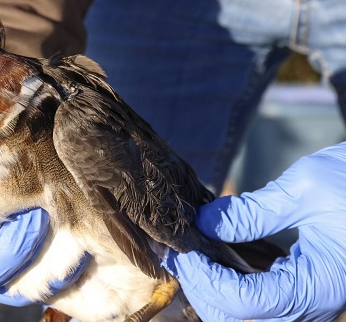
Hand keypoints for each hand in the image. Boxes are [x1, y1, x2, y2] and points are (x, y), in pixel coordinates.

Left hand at [163, 142, 345, 321]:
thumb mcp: (304, 189)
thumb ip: (251, 213)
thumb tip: (203, 224)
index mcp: (320, 286)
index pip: (244, 303)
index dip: (206, 281)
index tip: (184, 252)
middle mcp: (314, 303)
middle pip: (239, 319)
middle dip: (203, 289)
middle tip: (179, 254)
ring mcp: (308, 298)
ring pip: (245, 315)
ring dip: (213, 290)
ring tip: (190, 255)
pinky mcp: (301, 287)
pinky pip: (257, 300)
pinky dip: (228, 284)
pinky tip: (211, 257)